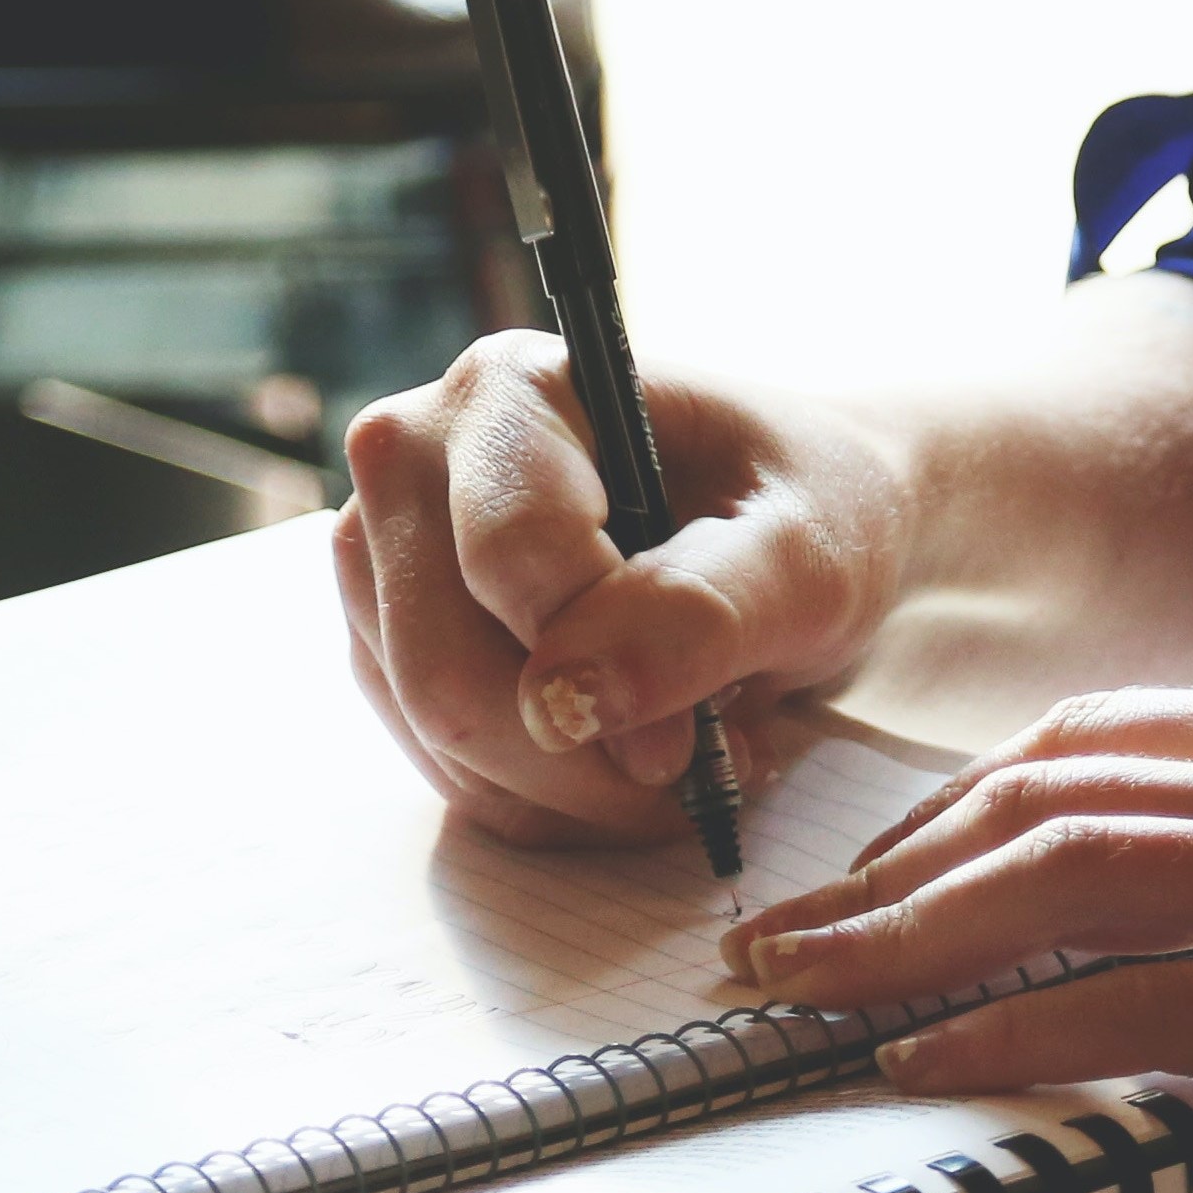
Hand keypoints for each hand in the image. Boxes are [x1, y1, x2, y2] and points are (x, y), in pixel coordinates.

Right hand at [330, 335, 915, 844]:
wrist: (792, 528)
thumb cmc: (807, 511)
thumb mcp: (807, 554)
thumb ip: (702, 610)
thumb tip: (569, 699)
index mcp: (510, 390)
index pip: (509, 558)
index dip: (606, 668)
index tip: (699, 736)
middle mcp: (415, 458)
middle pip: (446, 670)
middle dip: (584, 758)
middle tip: (700, 765)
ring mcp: (385, 558)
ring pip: (440, 739)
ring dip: (574, 790)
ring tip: (682, 754)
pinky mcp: (392, 644)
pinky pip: (448, 772)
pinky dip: (549, 801)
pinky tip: (627, 763)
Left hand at [716, 682, 1192, 1176]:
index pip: (1093, 741)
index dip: (954, 807)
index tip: (871, 869)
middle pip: (1039, 800)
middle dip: (883, 874)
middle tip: (774, 940)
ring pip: (1063, 884)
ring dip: (902, 946)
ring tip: (800, 998)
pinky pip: (1149, 1005)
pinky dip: (1016, 1034)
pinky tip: (929, 1067)